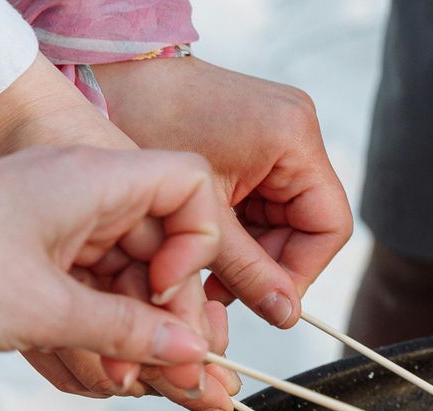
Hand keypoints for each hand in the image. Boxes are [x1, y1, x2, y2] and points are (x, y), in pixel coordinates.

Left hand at [0, 146, 222, 394]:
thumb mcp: (48, 309)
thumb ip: (130, 333)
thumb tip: (188, 353)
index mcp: (93, 182)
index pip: (188, 191)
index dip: (196, 248)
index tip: (169, 297)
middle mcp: (77, 200)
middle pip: (160, 254)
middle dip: (167, 320)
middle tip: (178, 377)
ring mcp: (49, 233)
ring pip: (122, 287)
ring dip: (129, 342)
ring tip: (123, 385)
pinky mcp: (22, 266)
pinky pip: (82, 303)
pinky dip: (92, 341)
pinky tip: (91, 377)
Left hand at [94, 56, 352, 324]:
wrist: (103, 73)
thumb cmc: (143, 120)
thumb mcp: (201, 212)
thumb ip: (246, 269)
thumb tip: (285, 315)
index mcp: (293, 136)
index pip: (328, 227)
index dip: (299, 272)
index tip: (263, 300)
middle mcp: (297, 129)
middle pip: (306, 226)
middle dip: (266, 264)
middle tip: (221, 290)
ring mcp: (278, 132)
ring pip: (282, 219)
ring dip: (248, 251)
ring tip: (204, 268)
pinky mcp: (256, 139)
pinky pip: (262, 200)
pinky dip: (236, 229)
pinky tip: (202, 241)